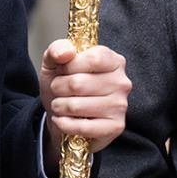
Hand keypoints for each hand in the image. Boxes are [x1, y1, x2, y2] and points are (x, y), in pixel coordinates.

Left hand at [38, 39, 129, 153]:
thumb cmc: (63, 85)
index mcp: (113, 60)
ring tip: (60, 105)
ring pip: (77, 106)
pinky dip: (64, 124)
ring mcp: (120, 106)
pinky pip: (82, 127)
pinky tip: (63, 120)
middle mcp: (122, 82)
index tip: (63, 70)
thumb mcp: (55, 62)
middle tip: (57, 90)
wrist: (62, 113)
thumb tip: (67, 52)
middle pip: (79, 83)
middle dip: (58, 88)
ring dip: (59, 106)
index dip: (70, 65)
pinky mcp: (115, 127)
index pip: (93, 58)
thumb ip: (57, 50)